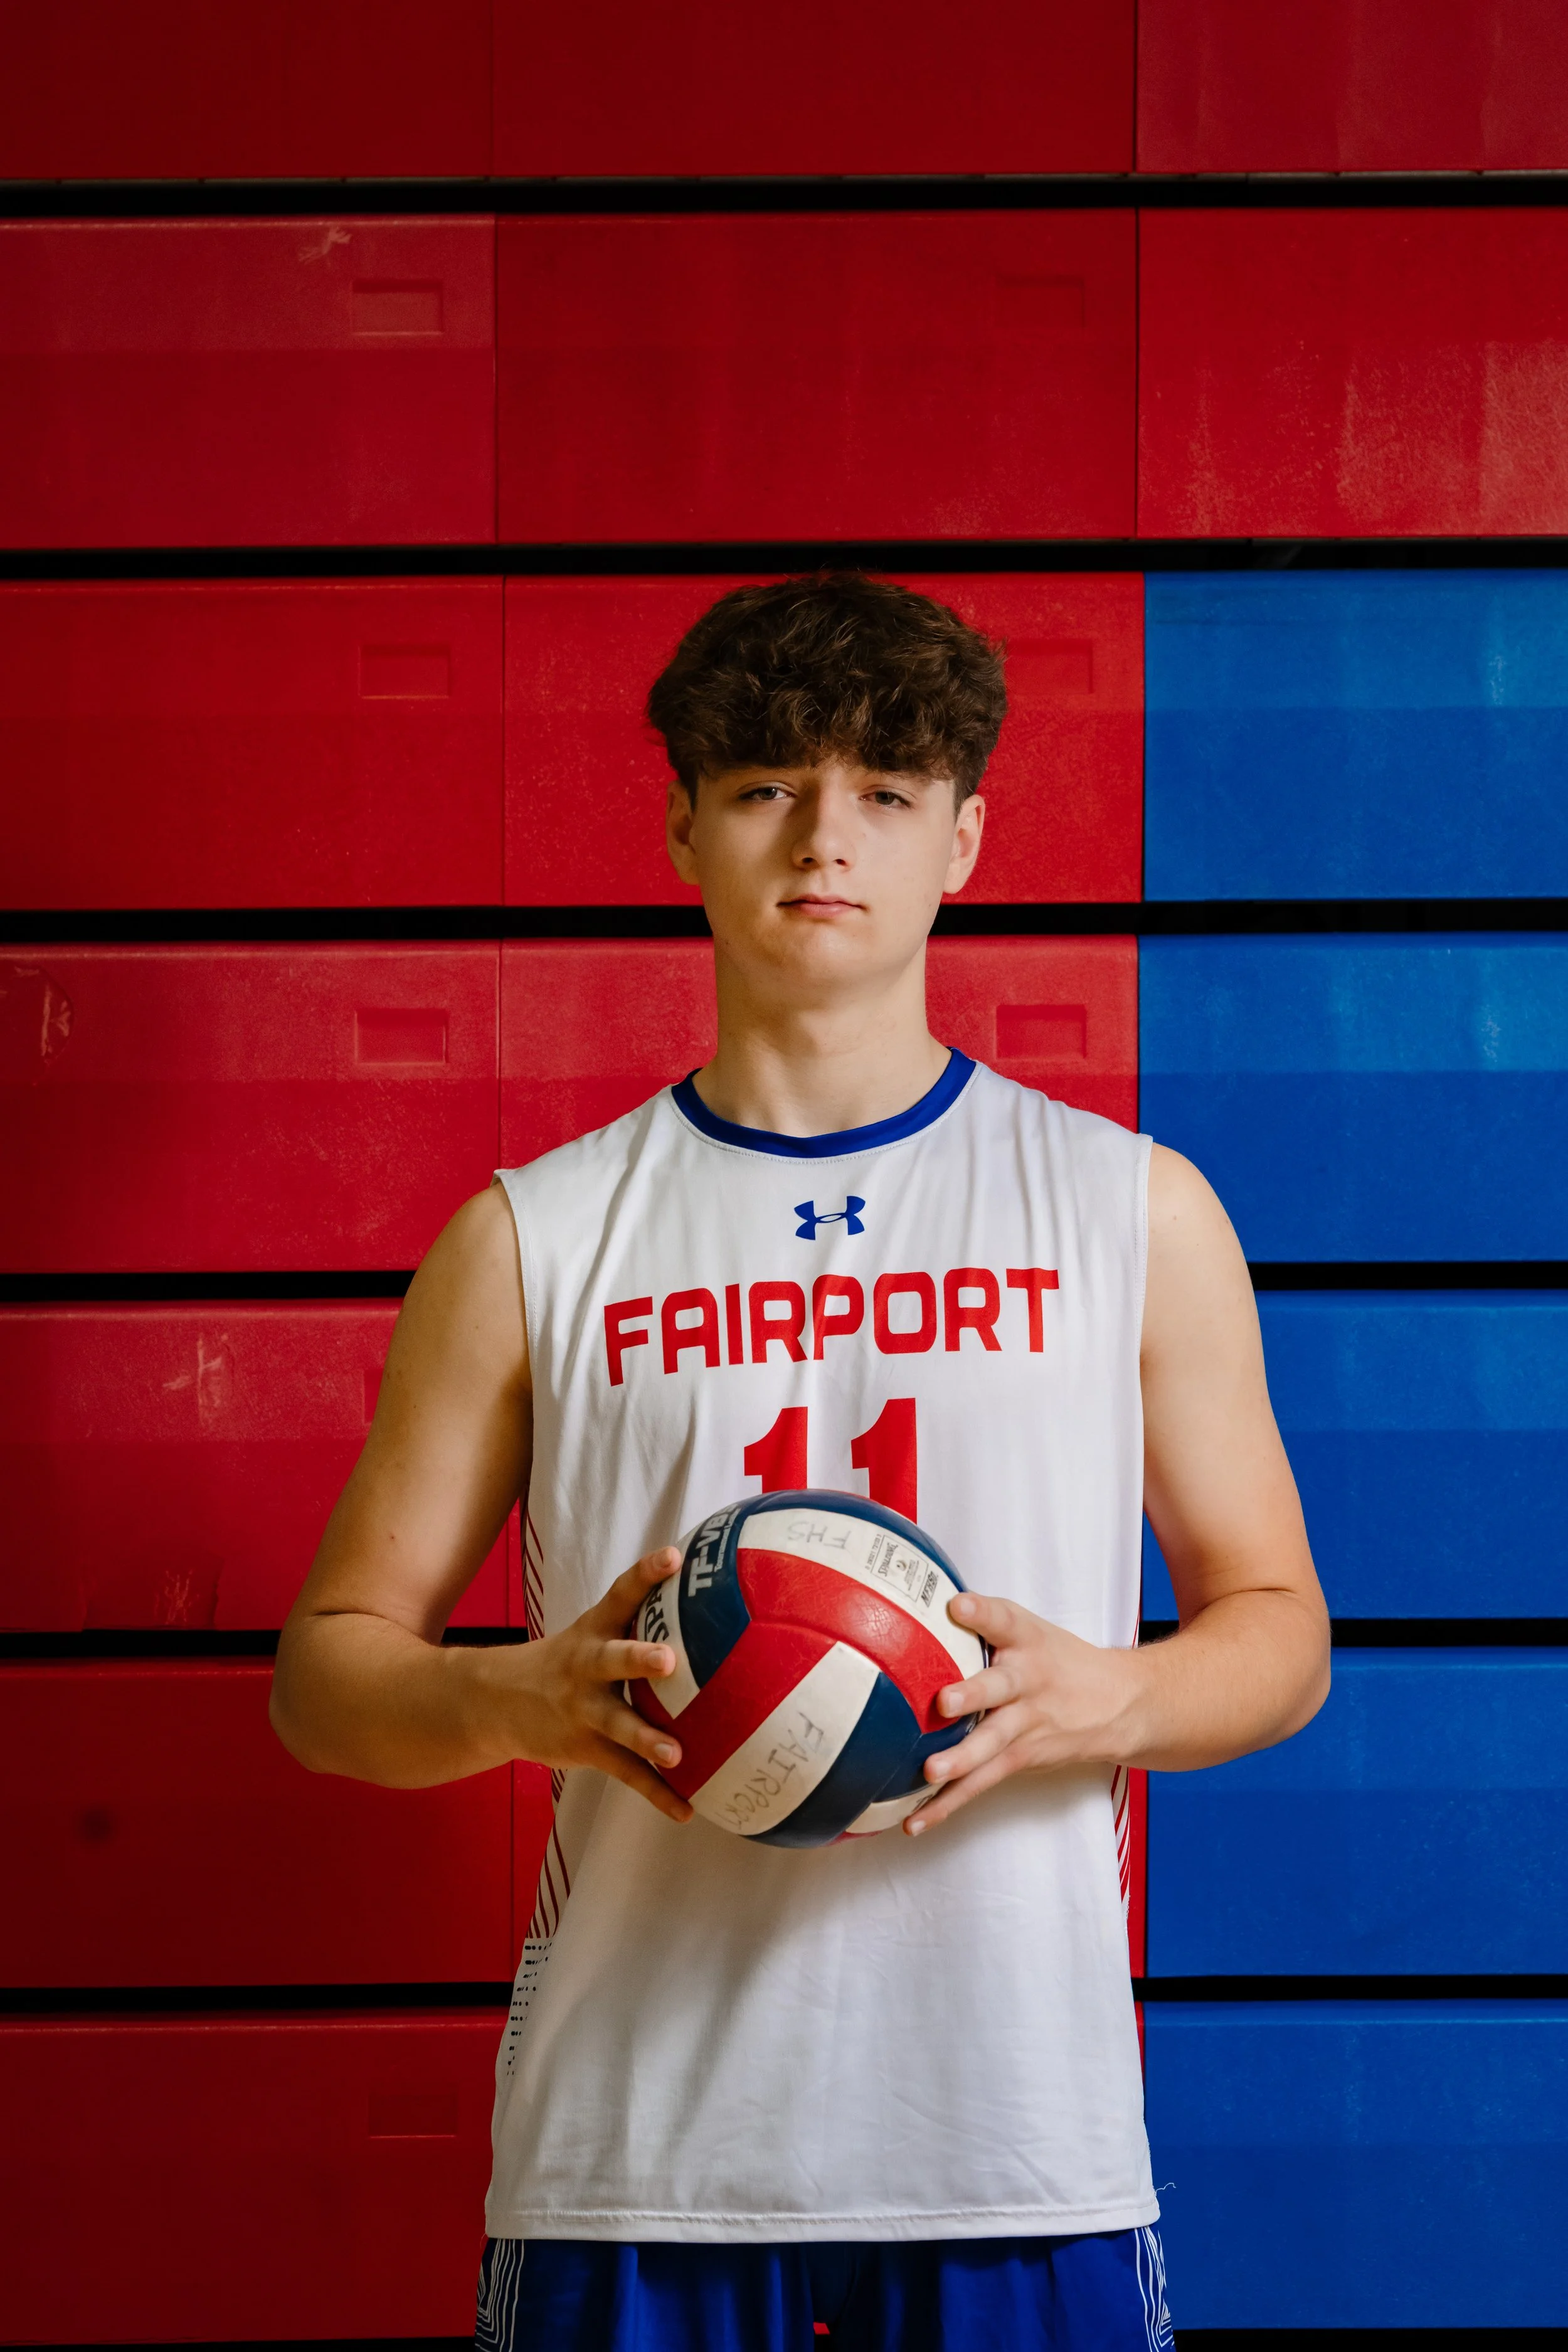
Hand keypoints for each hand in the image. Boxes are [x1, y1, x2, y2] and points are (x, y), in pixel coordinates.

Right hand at [508, 1547, 692, 1823]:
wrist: (494, 1702)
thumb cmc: (567, 1661)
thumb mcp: (591, 1631)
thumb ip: (638, 1618)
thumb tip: (710, 1598)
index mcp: (593, 1631)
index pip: (620, 1595)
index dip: (645, 1575)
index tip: (673, 1557)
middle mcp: (587, 1667)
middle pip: (612, 1659)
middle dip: (638, 1659)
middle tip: (668, 1660)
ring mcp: (584, 1711)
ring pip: (618, 1724)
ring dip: (646, 1738)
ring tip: (676, 1753)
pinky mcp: (586, 1748)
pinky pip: (626, 1774)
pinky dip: (657, 1793)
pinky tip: (687, 1809)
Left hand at [906, 1592, 1142, 1834]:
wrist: (1118, 1703)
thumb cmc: (1056, 1659)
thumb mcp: (1029, 1628)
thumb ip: (982, 1621)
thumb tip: (911, 1607)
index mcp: (1026, 1640)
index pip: (1004, 1620)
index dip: (981, 1612)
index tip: (958, 1606)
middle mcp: (1027, 1681)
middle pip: (1000, 1687)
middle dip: (972, 1696)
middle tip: (944, 1702)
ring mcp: (1025, 1724)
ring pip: (992, 1744)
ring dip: (961, 1760)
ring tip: (931, 1772)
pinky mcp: (1020, 1758)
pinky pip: (981, 1782)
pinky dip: (948, 1804)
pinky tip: (916, 1821)